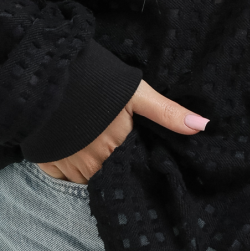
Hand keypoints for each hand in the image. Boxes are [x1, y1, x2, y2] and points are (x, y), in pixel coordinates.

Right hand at [37, 78, 208, 184]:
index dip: (133, 161)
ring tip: (91, 143)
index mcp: (117, 147)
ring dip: (90, 167)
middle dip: (112, 164)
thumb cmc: (97, 81)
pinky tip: (70, 148)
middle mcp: (93, 163)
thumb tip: (203, 127)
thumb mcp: (136, 93)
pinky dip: (67, 167)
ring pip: (86, 177)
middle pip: (109, 174)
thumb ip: (167, 113)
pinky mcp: (46, 162)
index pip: (132, 168)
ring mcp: (68, 165)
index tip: (133, 151)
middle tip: (110, 142)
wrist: (46, 72)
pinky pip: (62, 176)